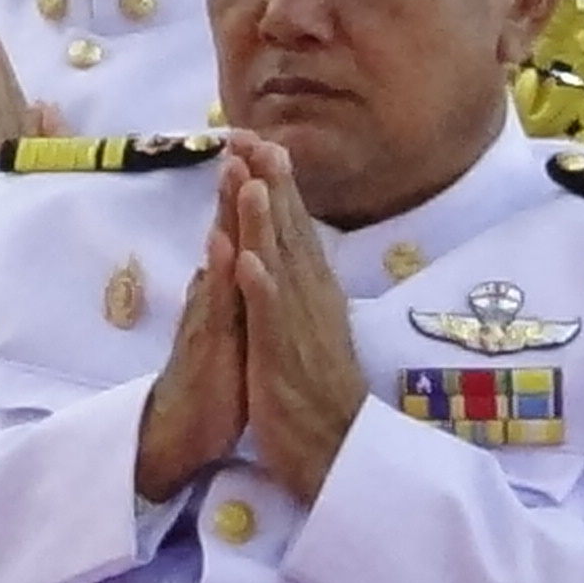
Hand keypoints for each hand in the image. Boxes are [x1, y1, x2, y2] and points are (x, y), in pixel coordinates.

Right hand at [133, 160, 249, 502]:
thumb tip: (234, 249)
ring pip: (219, 258)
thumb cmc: (215, 381)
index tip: (262, 142)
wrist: (184, 433)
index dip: (253, 188)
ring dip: (226, 216)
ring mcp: (209, 318)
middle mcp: (216, 295)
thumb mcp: (233, 326)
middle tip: (243, 133)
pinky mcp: (206, 348)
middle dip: (238, 182)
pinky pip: (213, 309)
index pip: (243, 229)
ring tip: (233, 172)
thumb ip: (234, 286)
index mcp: (231, 290)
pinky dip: (220, 278)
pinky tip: (224, 248)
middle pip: (229, 229)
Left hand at [229, 137, 372, 503]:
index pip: (294, 226)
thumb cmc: (319, 390)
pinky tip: (248, 261)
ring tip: (249, 179)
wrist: (335, 448)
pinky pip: (270, 319)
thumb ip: (302, 284)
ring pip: (279, 264)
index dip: (276, 182)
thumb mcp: (312, 325)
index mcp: (314, 290)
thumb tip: (293, 249)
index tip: (259, 139)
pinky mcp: (283, 358)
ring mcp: (297, 326)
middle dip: (268, 182)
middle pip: (287, 231)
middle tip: (251, 135)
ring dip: (264, 221)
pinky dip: (261, 289)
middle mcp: (310, 298)